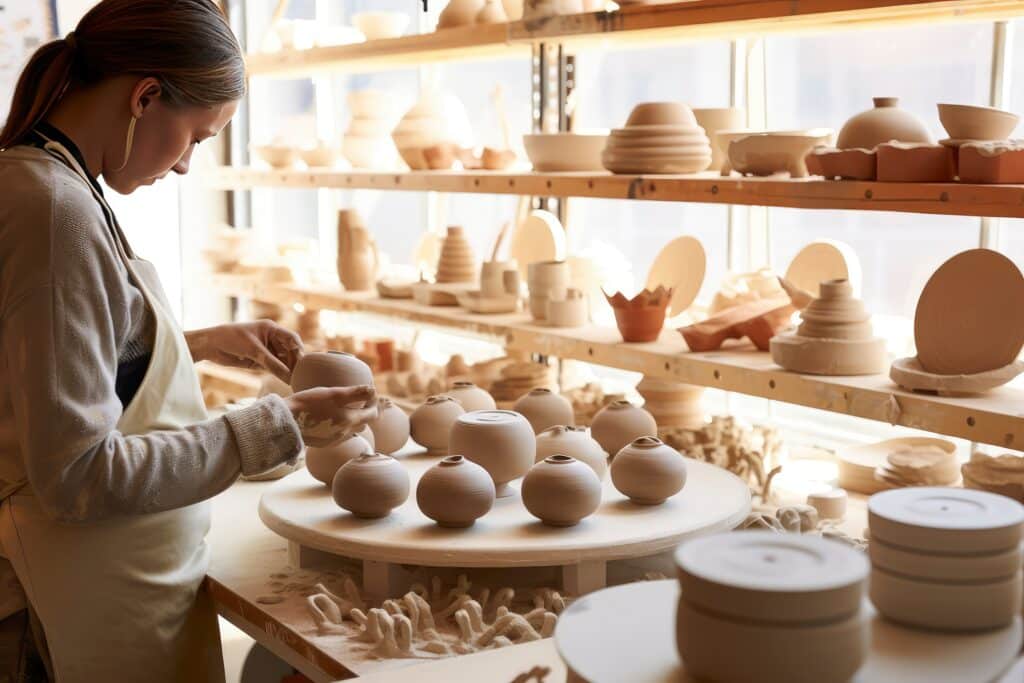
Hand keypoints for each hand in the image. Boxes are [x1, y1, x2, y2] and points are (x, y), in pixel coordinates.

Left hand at [187, 320, 302, 382]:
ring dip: (288, 369)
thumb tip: (289, 377)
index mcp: (271, 329)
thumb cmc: (231, 339)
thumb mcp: (254, 351)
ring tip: (295, 381)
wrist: (210, 345)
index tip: (302, 364)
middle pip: (289, 351)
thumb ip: (272, 364)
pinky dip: (279, 374)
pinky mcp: (259, 360)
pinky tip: (285, 381)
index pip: (292, 339)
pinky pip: (274, 367)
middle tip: (300, 375)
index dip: (299, 350)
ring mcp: (265, 350)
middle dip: (295, 362)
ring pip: (282, 360)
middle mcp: (271, 339)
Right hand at [286, 385, 378, 447]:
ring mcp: (334, 440)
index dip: (374, 403)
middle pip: (364, 423)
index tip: (368, 393)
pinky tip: (332, 418)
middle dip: (365, 411)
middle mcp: (345, 433)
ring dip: (353, 420)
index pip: (373, 414)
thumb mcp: (332, 394)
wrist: (284, 422)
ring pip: (352, 430)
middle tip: (358, 399)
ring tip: (345, 408)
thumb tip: (373, 390)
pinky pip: (340, 435)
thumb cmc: (308, 404)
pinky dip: (342, 427)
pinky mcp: (324, 443)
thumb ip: (354, 393)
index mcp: (349, 421)